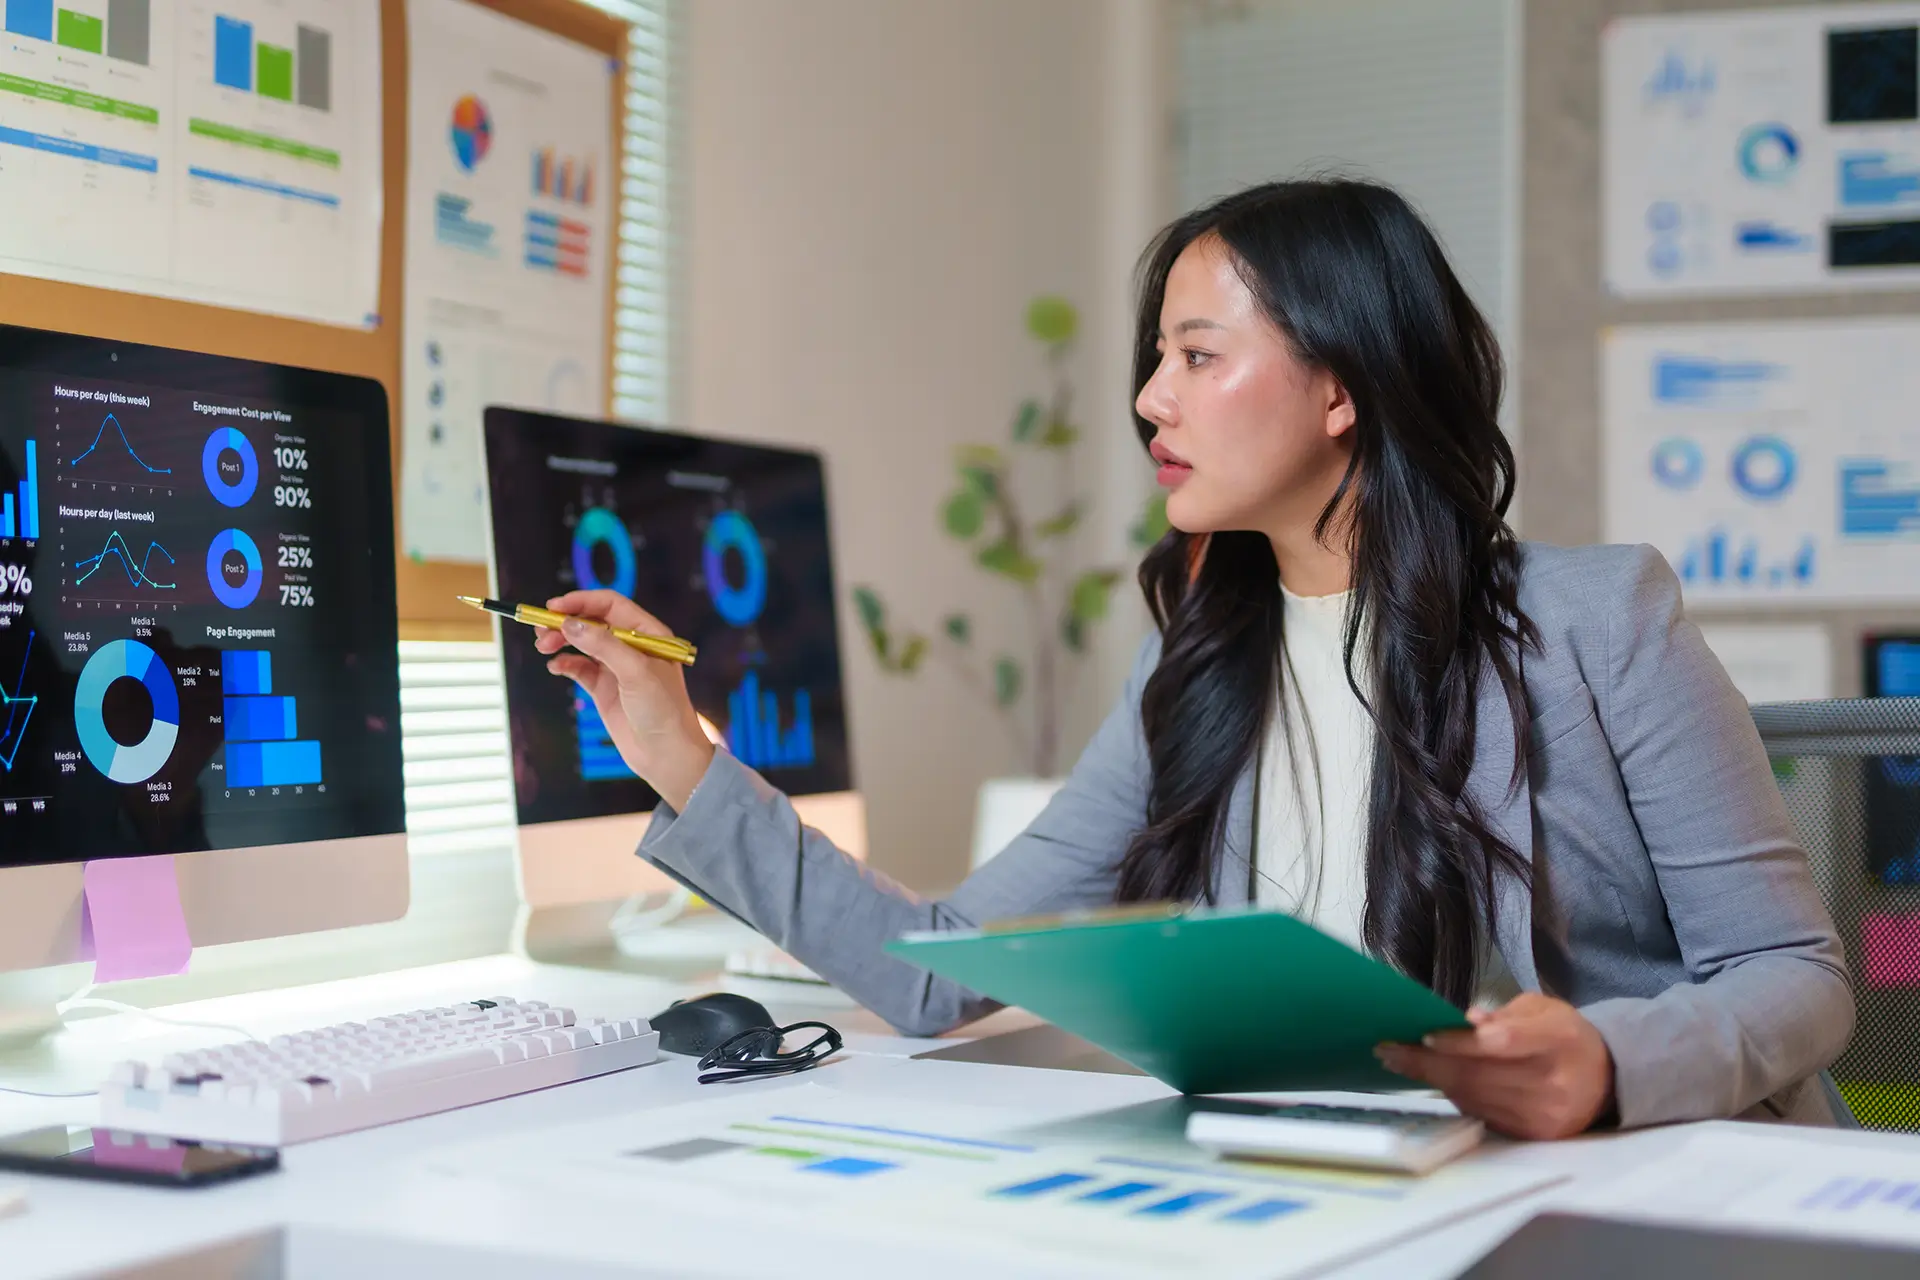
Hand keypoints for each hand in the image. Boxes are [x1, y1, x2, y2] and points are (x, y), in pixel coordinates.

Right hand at [534, 590, 714, 809]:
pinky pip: (579, 668)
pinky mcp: (604, 688)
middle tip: (541, 630)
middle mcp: (631, 646)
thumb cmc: (664, 710)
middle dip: (565, 622)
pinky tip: (555, 667)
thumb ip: (603, 646)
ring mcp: (617, 667)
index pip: (610, 606)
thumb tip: (571, 624)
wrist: (667, 755)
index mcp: (648, 633)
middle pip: (591, 622)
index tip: (554, 607)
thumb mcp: (636, 672)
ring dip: (561, 641)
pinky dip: (565, 664)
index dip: (581, 602)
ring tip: (543, 647)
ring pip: (582, 643)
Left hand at [1373, 993, 1614, 1139]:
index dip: (1462, 1042)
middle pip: (1479, 1074)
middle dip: (1427, 1062)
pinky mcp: (1532, 1135)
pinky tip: (1433, 1078)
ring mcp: (1543, 1114)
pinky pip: (1480, 1113)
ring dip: (1432, 1079)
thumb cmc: (1564, 1035)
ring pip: (1473, 1096)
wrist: (1604, 1079)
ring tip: (1399, 1060)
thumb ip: (1506, 1014)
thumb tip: (1467, 1022)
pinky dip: (1454, 1094)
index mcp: (1558, 1040)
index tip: (1425, 1033)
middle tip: (1387, 1048)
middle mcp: (1553, 1082)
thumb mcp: (1543, 1010)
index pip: (1503, 1043)